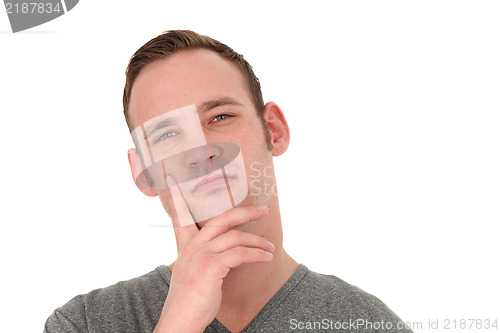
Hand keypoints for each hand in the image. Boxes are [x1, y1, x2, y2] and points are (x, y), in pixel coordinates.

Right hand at [153, 176, 273, 332]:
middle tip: (264, 209)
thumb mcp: (194, 273)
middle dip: (245, 211)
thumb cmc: (191, 300)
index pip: (181, 216)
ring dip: (257, 241)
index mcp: (186, 246)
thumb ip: (206, 256)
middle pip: (222, 219)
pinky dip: (257, 254)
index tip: (174, 178)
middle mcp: (192, 246)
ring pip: (235, 237)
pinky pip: (240, 254)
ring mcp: (200, 255)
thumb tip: (230, 250)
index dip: (178, 197)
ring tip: (270, 247)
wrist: (180, 321)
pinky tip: (266, 257)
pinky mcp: (210, 266)